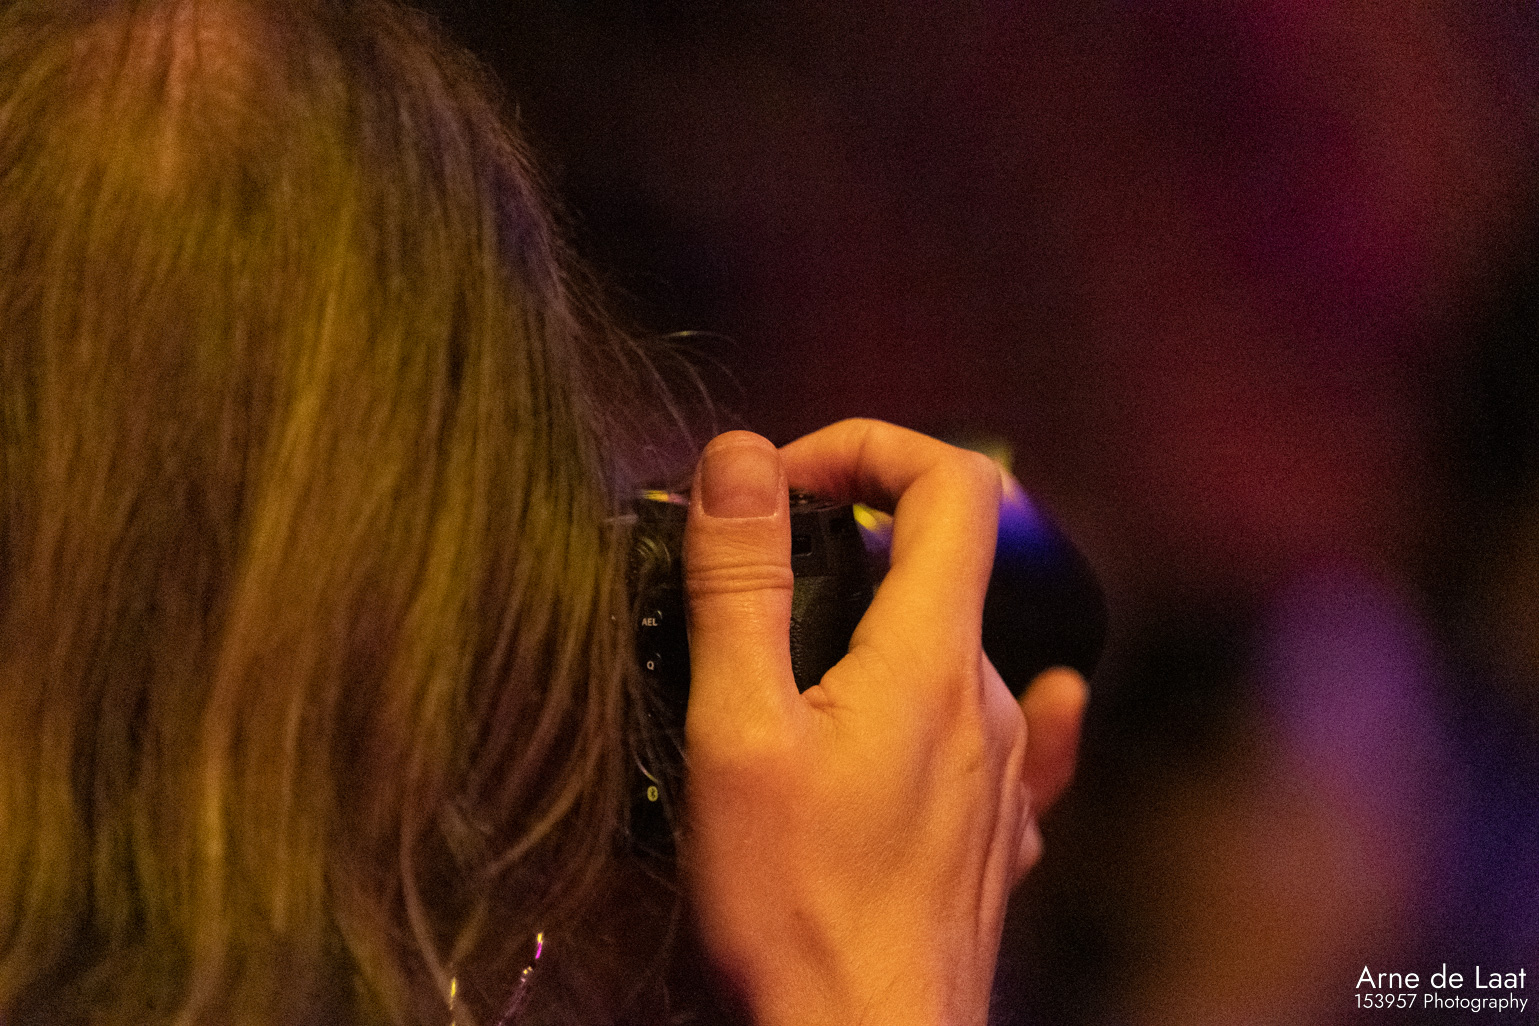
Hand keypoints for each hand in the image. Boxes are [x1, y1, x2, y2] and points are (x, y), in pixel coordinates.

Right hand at [681, 420, 1086, 1025]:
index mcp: (934, 658)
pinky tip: (923, 732)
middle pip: (940, 566)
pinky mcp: (992, 835)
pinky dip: (936, 701)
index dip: (870, 447)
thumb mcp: (739, 733)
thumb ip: (742, 585)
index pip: (955, 483)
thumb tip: (741, 454)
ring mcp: (1001, 773)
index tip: (784, 484)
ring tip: (777, 693)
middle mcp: (990, 702)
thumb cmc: (795, 908)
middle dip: (843, 543)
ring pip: (945, 653)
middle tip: (748, 591)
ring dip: (867, 633)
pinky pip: (985, 735)